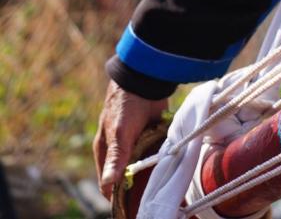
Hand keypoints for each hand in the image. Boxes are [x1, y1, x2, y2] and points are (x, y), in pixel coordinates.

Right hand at [93, 80, 168, 199]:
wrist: (146, 79)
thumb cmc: (125, 105)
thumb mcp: (120, 133)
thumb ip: (116, 158)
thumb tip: (107, 186)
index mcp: (106, 151)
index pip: (108, 184)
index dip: (117, 198)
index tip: (130, 210)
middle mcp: (120, 150)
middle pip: (127, 177)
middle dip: (137, 189)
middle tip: (151, 201)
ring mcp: (137, 144)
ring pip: (143, 168)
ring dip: (151, 176)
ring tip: (162, 191)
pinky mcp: (152, 136)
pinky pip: (156, 155)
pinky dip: (161, 162)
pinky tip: (170, 172)